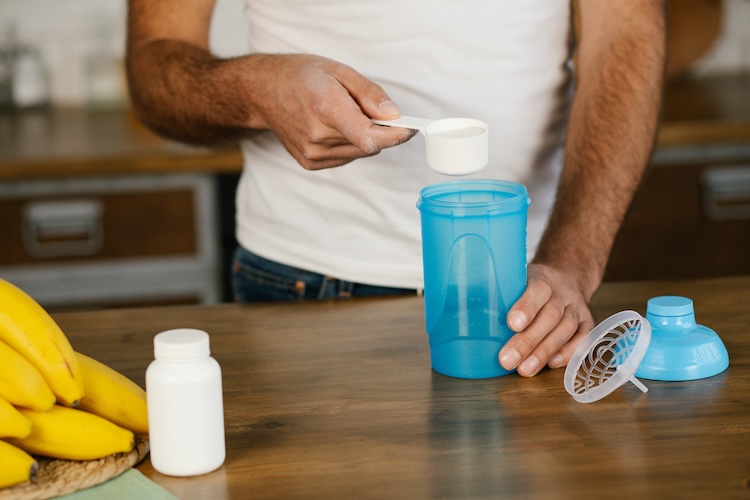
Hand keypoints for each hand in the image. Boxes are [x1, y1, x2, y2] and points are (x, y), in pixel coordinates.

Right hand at [250, 54, 415, 169]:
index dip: (395, 135)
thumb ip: (370, 94)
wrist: (263, 92)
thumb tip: (394, 115)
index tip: (410, 128)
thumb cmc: (301, 76)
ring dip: (363, 138)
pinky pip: (346, 158)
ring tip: (344, 114)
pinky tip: (334, 127)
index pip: (370, 137)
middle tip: (372, 110)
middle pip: (369, 145)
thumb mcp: (339, 71)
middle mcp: (317, 136)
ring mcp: (312, 153)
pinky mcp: (311, 163)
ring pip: (359, 153)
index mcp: (325, 108)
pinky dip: (349, 144)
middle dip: (380, 131)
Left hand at [498, 263, 594, 376]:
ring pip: (565, 330)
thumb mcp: (516, 279)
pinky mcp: (588, 323)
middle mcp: (564, 293)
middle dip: (528, 341)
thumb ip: (500, 293)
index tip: (511, 324)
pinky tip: (552, 364)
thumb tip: (466, 314)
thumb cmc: (531, 285)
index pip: (537, 290)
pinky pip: (583, 339)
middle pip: (550, 316)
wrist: (567, 278)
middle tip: (507, 359)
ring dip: (544, 352)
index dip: (526, 307)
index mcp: (543, 279)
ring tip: (524, 369)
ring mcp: (578, 308)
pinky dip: (569, 353)